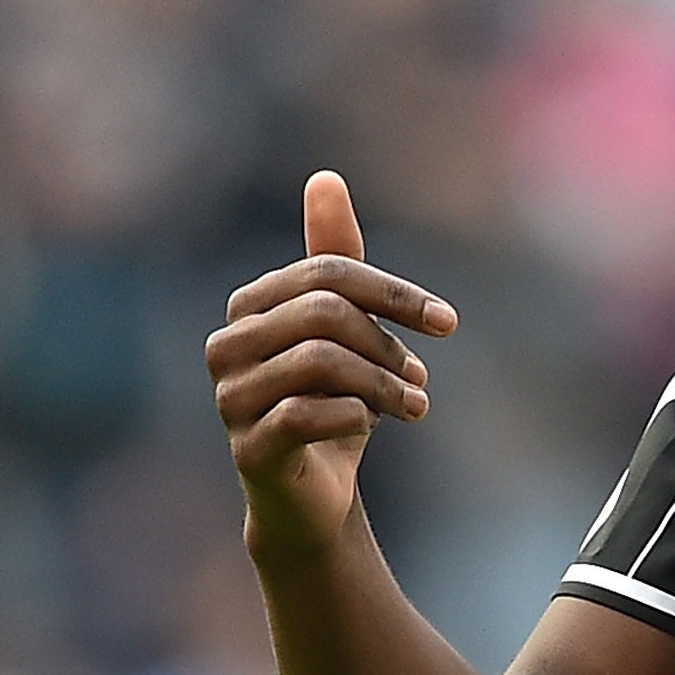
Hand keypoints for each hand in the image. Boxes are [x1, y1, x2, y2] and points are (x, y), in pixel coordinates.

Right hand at [208, 171, 458, 554]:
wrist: (313, 497)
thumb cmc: (331, 402)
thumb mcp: (346, 330)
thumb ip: (336, 259)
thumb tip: (325, 178)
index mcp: (250, 306)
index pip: (327, 272)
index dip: (394, 293)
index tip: (448, 323)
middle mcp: (226, 346)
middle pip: (324, 311)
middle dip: (387, 341)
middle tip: (422, 376)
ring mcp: (229, 398)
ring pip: (319, 361)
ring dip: (383, 383)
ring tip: (416, 405)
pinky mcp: (247, 449)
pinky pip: (304, 413)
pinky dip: (354, 415)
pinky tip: (372, 424)